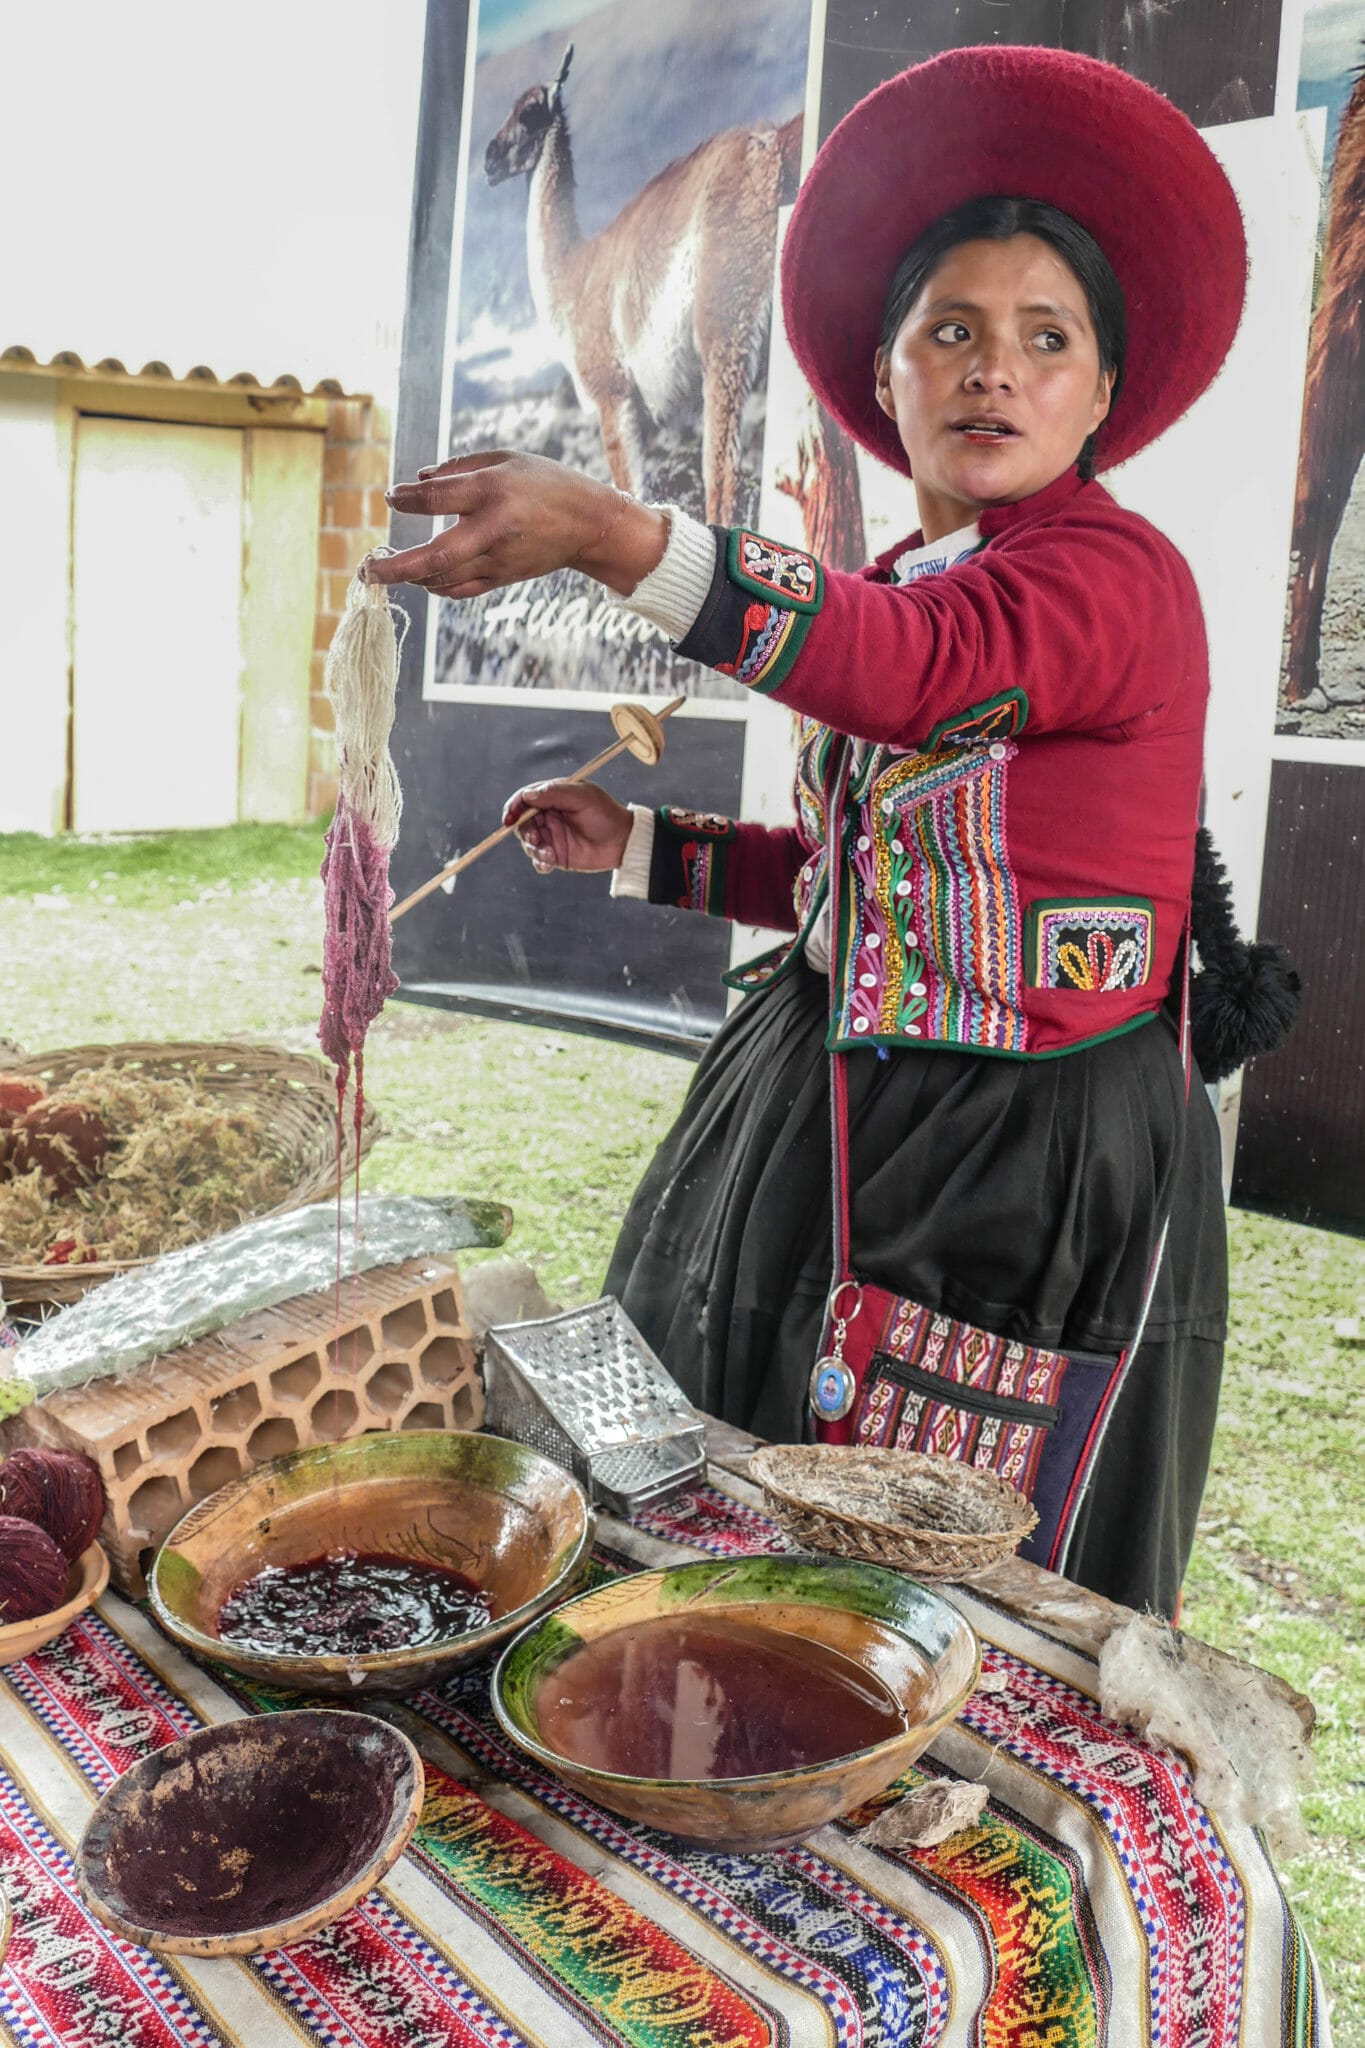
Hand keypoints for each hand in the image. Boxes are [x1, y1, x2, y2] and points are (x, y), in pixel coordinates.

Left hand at [366, 450, 667, 599]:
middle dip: (396, 568)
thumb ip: (458, 467)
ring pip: (444, 578)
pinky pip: (461, 589)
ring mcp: (498, 558)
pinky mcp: (503, 577)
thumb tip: (417, 481)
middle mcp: (492, 528)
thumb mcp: (505, 459)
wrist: (588, 523)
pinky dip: (437, 587)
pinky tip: (422, 579)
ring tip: (385, 570)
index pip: (436, 498)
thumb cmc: (543, 483)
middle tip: (365, 571)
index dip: (407, 499)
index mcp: (491, 490)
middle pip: (435, 556)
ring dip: (410, 577)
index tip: (392, 497)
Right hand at [502, 780, 632, 874]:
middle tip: (536, 838)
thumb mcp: (582, 797)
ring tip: (550, 854)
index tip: (510, 818)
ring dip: (534, 849)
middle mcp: (549, 816)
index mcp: (552, 797)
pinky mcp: (557, 855)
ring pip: (529, 843)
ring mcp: (552, 836)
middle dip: (524, 831)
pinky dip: (540, 862)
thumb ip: (554, 793)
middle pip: (522, 823)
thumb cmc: (606, 814)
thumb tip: (527, 795)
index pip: (525, 799)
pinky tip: (549, 863)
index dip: (514, 807)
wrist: (624, 842)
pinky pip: (539, 861)